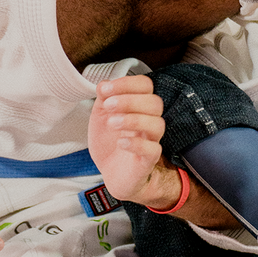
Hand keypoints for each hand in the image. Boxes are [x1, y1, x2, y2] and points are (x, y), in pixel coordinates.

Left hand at [89, 75, 170, 203]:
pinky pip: (153, 150)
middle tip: (108, 106)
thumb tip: (103, 83)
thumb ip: (103, 99)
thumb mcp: (100, 117)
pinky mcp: (148, 161)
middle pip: (155, 103)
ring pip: (157, 124)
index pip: (145, 86)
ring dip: (133, 120)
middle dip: (130, 100)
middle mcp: (148, 121)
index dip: (127, 83)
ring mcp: (150, 141)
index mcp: (138, 107)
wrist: (110, 173)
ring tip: (112, 123)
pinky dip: (136, 144)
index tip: (105, 90)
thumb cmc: (109, 143)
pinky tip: (120, 142)